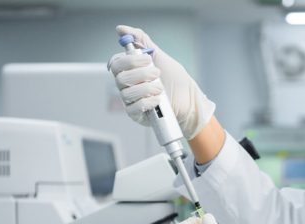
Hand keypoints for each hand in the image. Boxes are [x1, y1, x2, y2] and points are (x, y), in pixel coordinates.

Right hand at [108, 25, 215, 139]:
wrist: (189, 100)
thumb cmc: (174, 79)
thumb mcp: (160, 56)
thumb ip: (142, 41)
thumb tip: (121, 29)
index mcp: (129, 70)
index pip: (116, 63)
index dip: (129, 60)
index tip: (148, 59)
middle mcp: (127, 85)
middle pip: (120, 78)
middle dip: (141, 74)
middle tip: (157, 73)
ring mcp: (130, 100)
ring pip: (126, 93)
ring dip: (146, 88)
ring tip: (160, 88)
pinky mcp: (136, 114)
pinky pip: (133, 108)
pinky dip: (146, 102)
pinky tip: (158, 100)